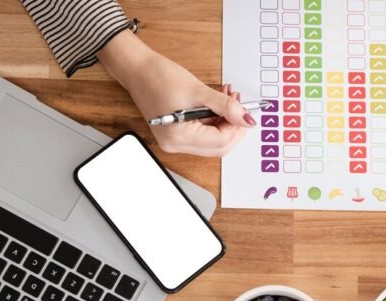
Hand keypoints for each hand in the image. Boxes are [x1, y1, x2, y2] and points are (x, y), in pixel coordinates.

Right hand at [98, 31, 251, 156]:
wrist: (137, 68)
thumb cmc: (158, 76)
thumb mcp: (198, 91)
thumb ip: (226, 107)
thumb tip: (247, 119)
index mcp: (178, 137)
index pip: (220, 142)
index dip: (237, 127)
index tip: (246, 112)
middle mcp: (175, 145)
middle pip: (218, 146)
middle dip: (233, 127)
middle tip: (240, 106)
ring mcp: (175, 141)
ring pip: (213, 141)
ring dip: (225, 122)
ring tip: (228, 99)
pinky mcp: (176, 134)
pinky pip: (203, 134)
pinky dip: (214, 121)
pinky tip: (217, 105)